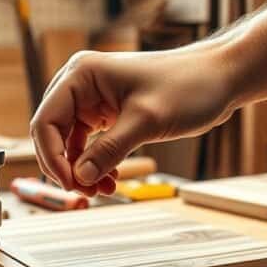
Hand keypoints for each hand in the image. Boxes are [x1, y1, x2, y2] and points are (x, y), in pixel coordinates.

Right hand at [30, 45, 238, 195]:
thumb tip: (79, 177)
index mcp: (81, 75)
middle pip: (53, 133)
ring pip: (70, 142)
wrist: (220, 78)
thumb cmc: (189, 86)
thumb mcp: (146, 121)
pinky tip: (111, 179)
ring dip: (81, 169)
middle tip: (85, 192)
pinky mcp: (108, 112)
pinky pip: (89, 143)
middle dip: (66, 166)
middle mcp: (81, 84)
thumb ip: (109, 150)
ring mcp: (94, 98)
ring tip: (103, 190)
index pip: (46, 121)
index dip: (52, 157)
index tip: (71, 184)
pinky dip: (96, 163)